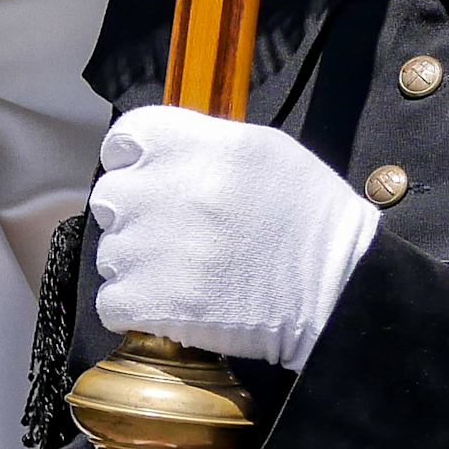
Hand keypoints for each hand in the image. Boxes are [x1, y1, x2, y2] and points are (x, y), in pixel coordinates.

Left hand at [91, 106, 380, 370]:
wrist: (337, 291)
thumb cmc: (309, 219)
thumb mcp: (264, 151)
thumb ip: (202, 144)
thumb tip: (156, 152)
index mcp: (194, 145)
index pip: (124, 139)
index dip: (131, 162)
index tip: (147, 180)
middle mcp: (168, 189)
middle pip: (111, 198)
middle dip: (134, 217)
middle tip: (172, 237)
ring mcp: (154, 247)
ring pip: (111, 253)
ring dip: (138, 266)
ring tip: (186, 275)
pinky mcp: (151, 301)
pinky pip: (112, 301)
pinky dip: (135, 309)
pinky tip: (173, 306)